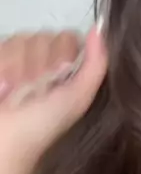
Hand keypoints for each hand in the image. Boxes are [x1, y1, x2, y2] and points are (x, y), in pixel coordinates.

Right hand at [0, 22, 107, 173]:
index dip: (63, 53)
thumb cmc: (42, 126)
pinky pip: (3, 46)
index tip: (59, 75)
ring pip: (22, 41)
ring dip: (19, 69)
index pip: (66, 37)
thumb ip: (96, 64)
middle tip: (34, 89)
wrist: (5, 144)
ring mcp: (15, 59)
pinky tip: (4, 88)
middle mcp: (39, 59)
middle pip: (43, 37)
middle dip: (39, 63)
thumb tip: (98, 30)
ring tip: (15, 92)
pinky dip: (3, 68)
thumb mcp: (78, 98)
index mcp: (62, 65)